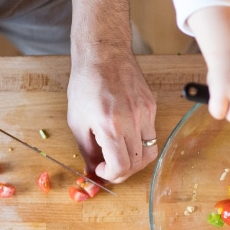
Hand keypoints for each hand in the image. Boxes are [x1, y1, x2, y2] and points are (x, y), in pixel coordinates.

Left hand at [66, 52, 157, 183]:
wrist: (103, 54)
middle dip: (123, 171)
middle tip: (110, 167)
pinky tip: (126, 135)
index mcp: (111, 126)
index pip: (121, 166)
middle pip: (138, 163)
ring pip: (150, 151)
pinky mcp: (152, 106)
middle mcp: (133, 121)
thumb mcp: (77, 121)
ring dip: (135, 160)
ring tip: (121, 155)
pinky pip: (151, 133)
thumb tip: (93, 171)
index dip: (111, 175)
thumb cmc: (86, 84)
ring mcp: (146, 113)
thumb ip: (87, 150)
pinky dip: (140, 142)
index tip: (102, 170)